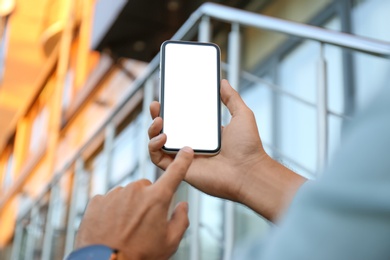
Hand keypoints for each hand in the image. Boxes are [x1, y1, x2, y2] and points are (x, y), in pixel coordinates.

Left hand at [75, 147, 193, 259]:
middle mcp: (135, 191)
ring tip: (125, 228)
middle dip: (148, 199)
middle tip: (144, 222)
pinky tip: (111, 227)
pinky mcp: (97, 201)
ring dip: (129, 205)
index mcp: (157, 198)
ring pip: (127, 194)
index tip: (187, 150)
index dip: (183, 161)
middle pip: (147, 187)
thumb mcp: (169, 243)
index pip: (174, 173)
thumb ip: (181, 220)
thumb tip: (183, 205)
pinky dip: (112, 210)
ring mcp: (114, 194)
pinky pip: (109, 200)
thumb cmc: (140, 256)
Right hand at [148, 80, 305, 220]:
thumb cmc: (248, 147)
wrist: (248, 172)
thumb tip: (222, 81)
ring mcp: (184, 157)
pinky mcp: (179, 168)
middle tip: (156, 104)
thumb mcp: (241, 115)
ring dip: (152, 130)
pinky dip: (154, 147)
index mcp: (204, 133)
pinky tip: (163, 137)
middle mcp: (192, 144)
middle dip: (157, 116)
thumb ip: (231, 98)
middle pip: (167, 129)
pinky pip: (158, 158)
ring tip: (159, 120)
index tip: (167, 95)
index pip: (183, 118)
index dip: (172, 107)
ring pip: (158, 143)